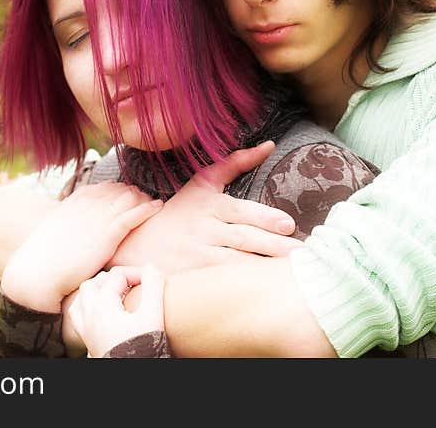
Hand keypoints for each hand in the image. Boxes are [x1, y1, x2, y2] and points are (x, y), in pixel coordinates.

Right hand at [0, 182, 162, 311]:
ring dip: (143, 199)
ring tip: (153, 204)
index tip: (127, 195)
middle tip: (144, 201)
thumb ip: (67, 222)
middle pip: (119, 190)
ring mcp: (98, 219)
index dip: (118, 189)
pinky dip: (147, 209)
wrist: (37, 273)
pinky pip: (132, 216)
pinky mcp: (106, 236)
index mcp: (74, 202)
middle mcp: (87, 205)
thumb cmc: (43, 259)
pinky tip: (158, 207)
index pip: (103, 187)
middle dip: (134, 193)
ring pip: (129, 199)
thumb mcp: (54, 230)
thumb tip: (75, 226)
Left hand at [68, 265, 164, 357]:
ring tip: (116, 294)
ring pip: (82, 299)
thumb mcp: (152, 314)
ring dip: (97, 291)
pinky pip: (78, 317)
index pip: (117, 275)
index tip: (153, 280)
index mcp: (102, 304)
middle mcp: (88, 314)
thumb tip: (152, 267)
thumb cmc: (142, 346)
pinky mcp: (87, 340)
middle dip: (113, 279)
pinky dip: (87, 307)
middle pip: (94, 283)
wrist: (132, 372)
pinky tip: (101, 312)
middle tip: (134, 284)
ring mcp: (85, 328)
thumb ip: (153, 287)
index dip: (137, 273)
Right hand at [108, 141, 302, 273]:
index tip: (287, 225)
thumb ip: (235, 163)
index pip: (240, 211)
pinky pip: (223, 282)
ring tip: (291, 273)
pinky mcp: (194, 278)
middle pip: (242, 238)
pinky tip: (265, 290)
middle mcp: (203, 230)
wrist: (136, 244)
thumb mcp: (202, 184)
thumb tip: (270, 145)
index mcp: (208, 205)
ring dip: (263, 269)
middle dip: (273, 246)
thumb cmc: (178, 212)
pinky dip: (243, 285)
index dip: (264, 218)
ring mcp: (198, 256)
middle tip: (300, 253)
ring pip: (235, 264)